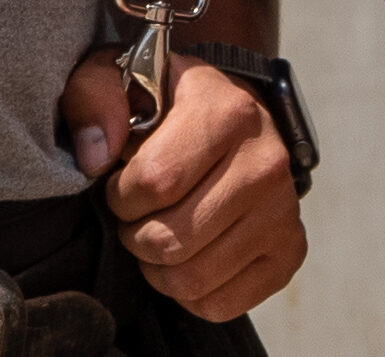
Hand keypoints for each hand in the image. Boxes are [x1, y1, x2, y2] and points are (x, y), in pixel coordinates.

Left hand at [62, 48, 304, 322]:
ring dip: (157, 268)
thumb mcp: (127, 80)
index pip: (155, 181)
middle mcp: (266, 161)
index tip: (121, 182)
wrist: (234, 118)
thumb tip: (96, 155)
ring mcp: (283, 211)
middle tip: (138, 213)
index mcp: (229, 111)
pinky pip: (218, 304)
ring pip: (191, 280)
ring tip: (158, 232)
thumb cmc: (172, 105)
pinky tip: (188, 253)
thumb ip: (95, 97)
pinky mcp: (289, 252)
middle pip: (170, 240)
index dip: (120, 194)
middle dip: (135, 234)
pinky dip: (189, 292)